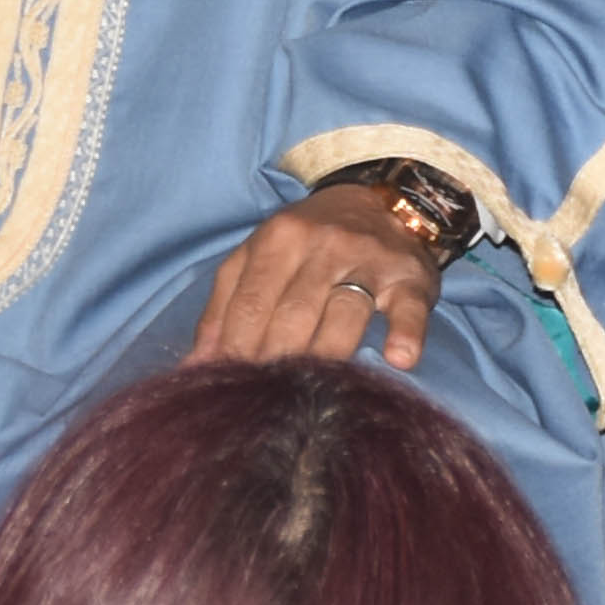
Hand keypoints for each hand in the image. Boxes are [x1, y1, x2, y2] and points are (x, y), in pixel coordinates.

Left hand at [188, 181, 444, 370]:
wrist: (381, 201)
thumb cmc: (307, 240)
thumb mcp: (256, 257)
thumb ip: (224, 307)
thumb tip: (195, 366)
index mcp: (278, 238)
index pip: (251, 305)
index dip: (237, 352)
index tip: (228, 390)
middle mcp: (323, 245)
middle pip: (293, 316)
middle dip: (275, 362)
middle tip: (265, 403)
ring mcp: (368, 261)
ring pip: (344, 316)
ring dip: (327, 356)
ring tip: (313, 392)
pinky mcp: (409, 277)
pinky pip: (409, 308)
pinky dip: (406, 333)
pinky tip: (397, 359)